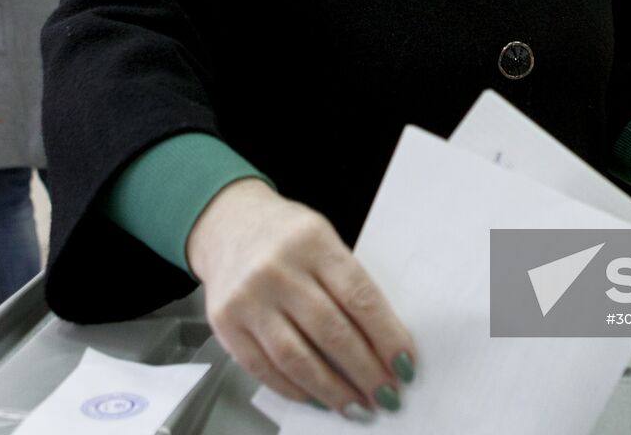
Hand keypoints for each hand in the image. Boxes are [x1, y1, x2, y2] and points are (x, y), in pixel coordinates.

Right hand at [186, 179, 414, 416]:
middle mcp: (277, 269)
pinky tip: (317, 397)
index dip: (386, 336)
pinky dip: (295, 389)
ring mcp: (247, 298)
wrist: (227, 223)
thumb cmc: (286, 236)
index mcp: (313, 241)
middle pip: (331, 331)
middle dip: (365, 371)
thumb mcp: (323, 240)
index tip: (405, 364)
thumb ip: (347, 283)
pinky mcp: (225, 323)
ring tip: (356, 406)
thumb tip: (381, 344)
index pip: (359, 296)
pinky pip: (264, 368)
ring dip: (332, 390)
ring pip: (296, 358)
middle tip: (387, 395)